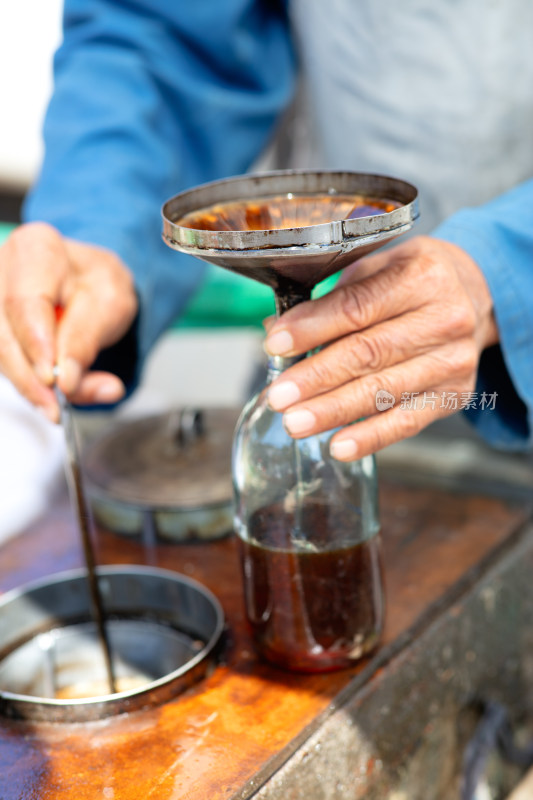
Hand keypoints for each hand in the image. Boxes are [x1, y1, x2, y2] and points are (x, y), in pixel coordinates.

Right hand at [0, 222, 137, 420]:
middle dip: (28, 377)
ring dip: (25, 385)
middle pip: (3, 331)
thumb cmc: (98, 284)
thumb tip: (68, 381)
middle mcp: (2, 269)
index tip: (52, 379)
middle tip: (55, 407)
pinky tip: (45, 398)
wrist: (89, 283)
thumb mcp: (111, 304)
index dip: (35, 345)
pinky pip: (1, 358)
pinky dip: (24, 382)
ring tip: (55, 408)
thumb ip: (88, 340)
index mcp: (36, 250)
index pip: (25, 303)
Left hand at [264, 236, 498, 459]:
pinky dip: (371, 437)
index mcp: (422, 277)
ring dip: (334, 411)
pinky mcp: (453, 395)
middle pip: (369, 353)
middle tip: (279, 396)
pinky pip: (408, 421)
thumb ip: (333, 298)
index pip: (358, 307)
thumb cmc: (414, 282)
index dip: (313, 328)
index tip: (275, 344)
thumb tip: (277, 333)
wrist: (473, 297)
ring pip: (384, 391)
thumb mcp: (379, 268)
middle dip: (317, 378)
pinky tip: (338, 446)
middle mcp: (445, 319)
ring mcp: (452, 361)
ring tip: (296, 423)